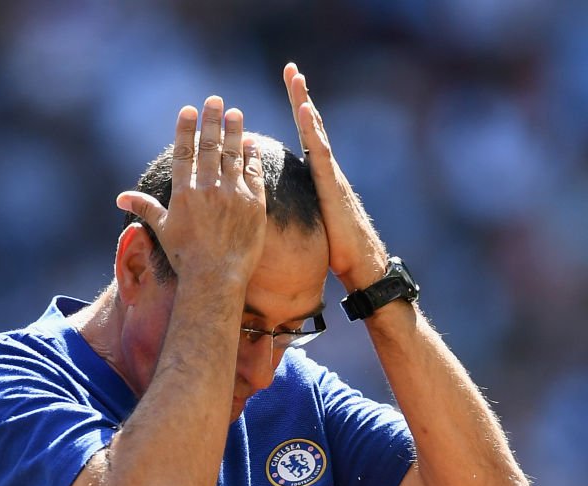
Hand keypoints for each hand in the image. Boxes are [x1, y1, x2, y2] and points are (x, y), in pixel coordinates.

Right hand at [116, 97, 266, 284]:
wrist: (216, 278)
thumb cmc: (186, 258)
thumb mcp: (163, 230)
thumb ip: (146, 207)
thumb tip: (121, 198)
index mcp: (185, 192)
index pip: (184, 152)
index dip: (186, 128)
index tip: (189, 109)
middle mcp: (209, 188)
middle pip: (210, 145)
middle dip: (212, 120)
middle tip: (214, 100)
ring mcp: (233, 194)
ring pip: (234, 153)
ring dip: (234, 130)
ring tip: (235, 113)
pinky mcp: (254, 203)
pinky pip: (253, 172)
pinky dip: (251, 155)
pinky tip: (251, 143)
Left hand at [283, 63, 386, 290]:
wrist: (360, 264)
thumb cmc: (336, 252)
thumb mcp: (310, 227)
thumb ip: (298, 212)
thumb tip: (276, 215)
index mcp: (319, 179)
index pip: (306, 139)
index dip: (297, 114)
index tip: (287, 90)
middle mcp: (326, 171)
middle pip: (312, 127)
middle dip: (301, 97)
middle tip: (291, 69)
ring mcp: (331, 176)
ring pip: (317, 133)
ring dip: (306, 105)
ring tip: (296, 79)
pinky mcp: (333, 185)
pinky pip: (321, 153)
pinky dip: (314, 131)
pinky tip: (306, 112)